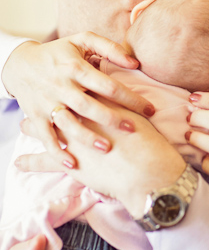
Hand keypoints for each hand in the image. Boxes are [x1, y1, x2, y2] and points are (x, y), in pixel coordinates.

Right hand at [2, 33, 154, 168]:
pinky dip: (57, 151)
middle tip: (133, 129)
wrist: (19, 63)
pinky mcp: (35, 116)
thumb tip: (135, 63)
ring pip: (68, 123)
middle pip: (89, 105)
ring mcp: (48, 102)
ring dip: (86, 137)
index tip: (150, 110)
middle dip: (112, 119)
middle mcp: (62, 86)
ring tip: (106, 148)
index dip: (130, 97)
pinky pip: (46, 136)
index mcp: (76, 67)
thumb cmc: (59, 52)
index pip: (107, 85)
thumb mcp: (82, 40)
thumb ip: (110, 48)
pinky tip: (72, 164)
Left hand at [18, 99, 186, 216]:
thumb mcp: (137, 112)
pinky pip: (45, 161)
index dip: (67, 84)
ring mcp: (71, 139)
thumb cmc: (145, 141)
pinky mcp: (69, 162)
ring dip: (31, 128)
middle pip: (54, 103)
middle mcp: (78, 116)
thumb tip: (122, 92)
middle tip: (34, 97)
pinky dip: (32, 162)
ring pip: (43, 128)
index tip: (60, 80)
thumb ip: (125, 100)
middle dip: (42, 101)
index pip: (75, 88)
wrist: (145, 169)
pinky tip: (20, 163)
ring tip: (23, 126)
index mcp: (94, 100)